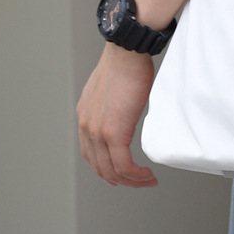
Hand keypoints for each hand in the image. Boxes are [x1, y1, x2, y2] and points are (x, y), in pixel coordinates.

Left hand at [77, 44, 157, 186]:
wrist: (126, 52)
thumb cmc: (125, 61)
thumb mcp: (111, 86)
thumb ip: (113, 103)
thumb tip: (126, 108)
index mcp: (86, 115)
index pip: (90, 152)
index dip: (105, 168)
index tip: (120, 174)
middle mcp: (87, 126)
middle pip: (99, 167)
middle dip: (120, 179)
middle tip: (137, 182)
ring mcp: (98, 132)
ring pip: (112, 171)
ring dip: (131, 181)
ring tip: (147, 180)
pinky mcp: (113, 133)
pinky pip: (123, 165)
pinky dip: (136, 175)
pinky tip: (146, 174)